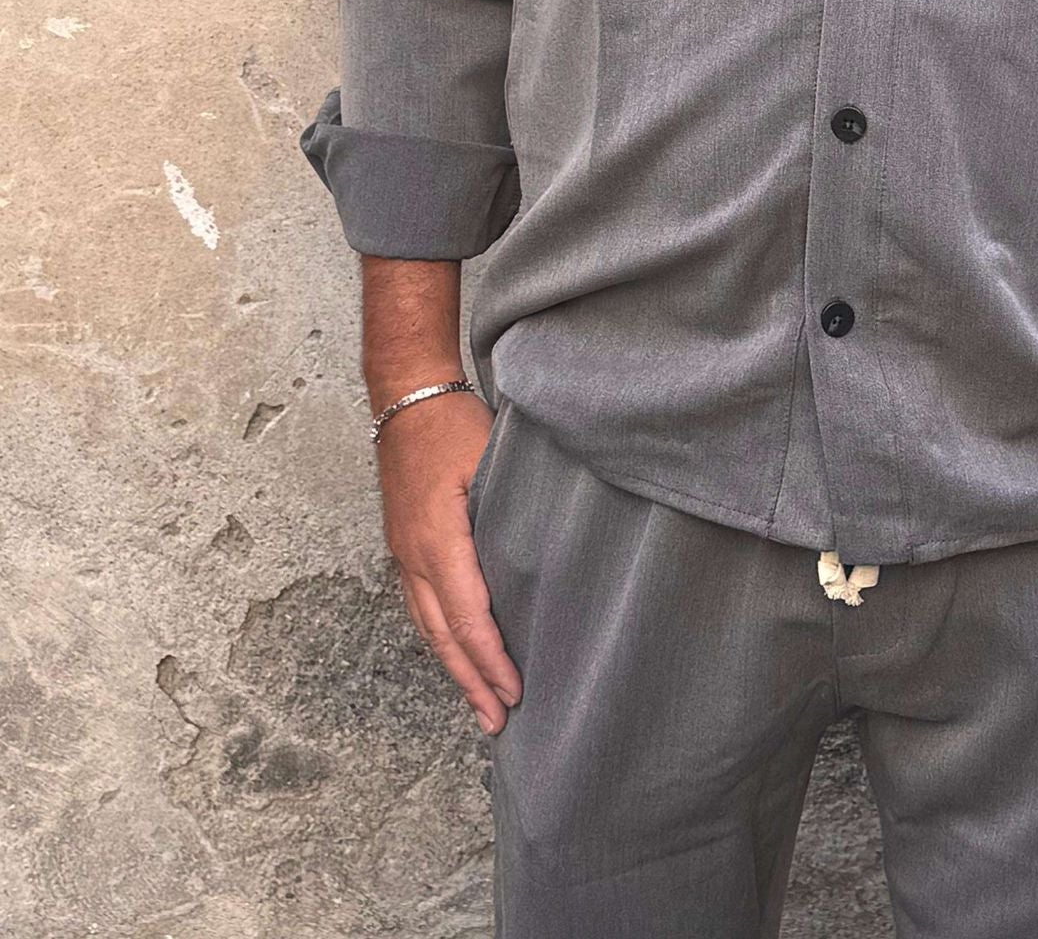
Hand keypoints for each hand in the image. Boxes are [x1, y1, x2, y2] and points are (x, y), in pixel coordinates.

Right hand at [374, 388, 523, 732]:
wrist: (406, 399)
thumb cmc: (453, 424)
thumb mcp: (491, 460)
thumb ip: (515, 509)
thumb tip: (548, 551)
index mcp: (438, 541)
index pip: (469, 617)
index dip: (491, 660)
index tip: (514, 692)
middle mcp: (415, 557)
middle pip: (443, 636)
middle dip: (471, 682)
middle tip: (497, 723)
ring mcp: (404, 555)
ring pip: (428, 628)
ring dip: (453, 668)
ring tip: (477, 704)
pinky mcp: (403, 548)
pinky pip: (420, 607)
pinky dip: (440, 639)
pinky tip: (454, 654)